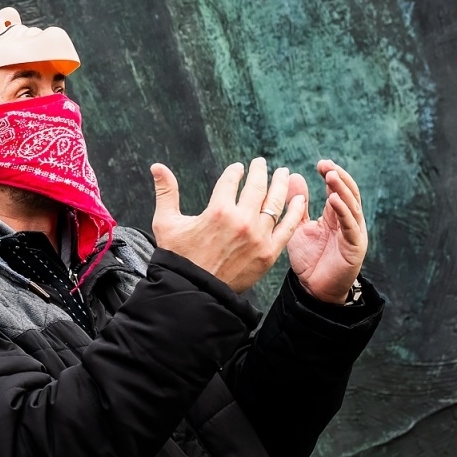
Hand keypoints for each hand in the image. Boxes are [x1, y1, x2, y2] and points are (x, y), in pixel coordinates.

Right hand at [151, 158, 307, 293]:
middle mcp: (241, 221)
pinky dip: (295, 211)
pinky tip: (300, 198)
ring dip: (280, 185)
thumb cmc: (178, 258)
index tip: (238, 168)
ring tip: (283, 173)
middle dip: (260, 172)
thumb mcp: (166, 222)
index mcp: (218, 211)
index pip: (231, 181)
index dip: (235, 172)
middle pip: (256, 187)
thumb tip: (156, 166)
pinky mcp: (269, 253)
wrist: (193, 293)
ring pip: (274, 203)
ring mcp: (258, 237)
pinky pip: (287, 227)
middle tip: (261, 163)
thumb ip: (166, 192)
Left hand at [286, 160, 366, 303]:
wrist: (314, 289)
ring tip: (331, 176)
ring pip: (352, 206)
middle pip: (348, 193)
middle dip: (338, 177)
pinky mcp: (354, 246)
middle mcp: (348, 221)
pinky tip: (334, 200)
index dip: (331, 175)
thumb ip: (297, 205)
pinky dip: (343, 212)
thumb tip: (293, 176)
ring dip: (342, 190)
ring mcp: (353, 233)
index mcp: (336, 216)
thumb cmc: (309, 258)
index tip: (320, 163)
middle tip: (326, 165)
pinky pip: (350, 226)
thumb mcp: (299, 226)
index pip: (338, 189)